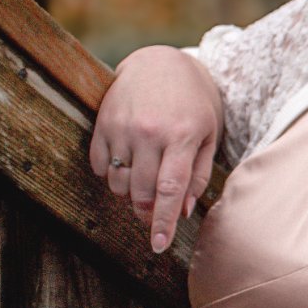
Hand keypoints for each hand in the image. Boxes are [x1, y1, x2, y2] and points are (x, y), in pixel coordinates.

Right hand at [89, 47, 222, 252]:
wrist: (161, 62)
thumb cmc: (193, 103)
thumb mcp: (208, 135)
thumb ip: (198, 175)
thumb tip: (182, 212)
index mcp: (181, 136)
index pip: (169, 189)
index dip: (162, 221)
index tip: (158, 245)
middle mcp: (149, 132)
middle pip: (141, 192)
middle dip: (146, 212)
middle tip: (153, 213)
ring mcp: (122, 126)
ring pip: (118, 183)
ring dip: (129, 193)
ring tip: (144, 178)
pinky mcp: (102, 122)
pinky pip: (98, 167)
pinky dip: (110, 174)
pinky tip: (127, 162)